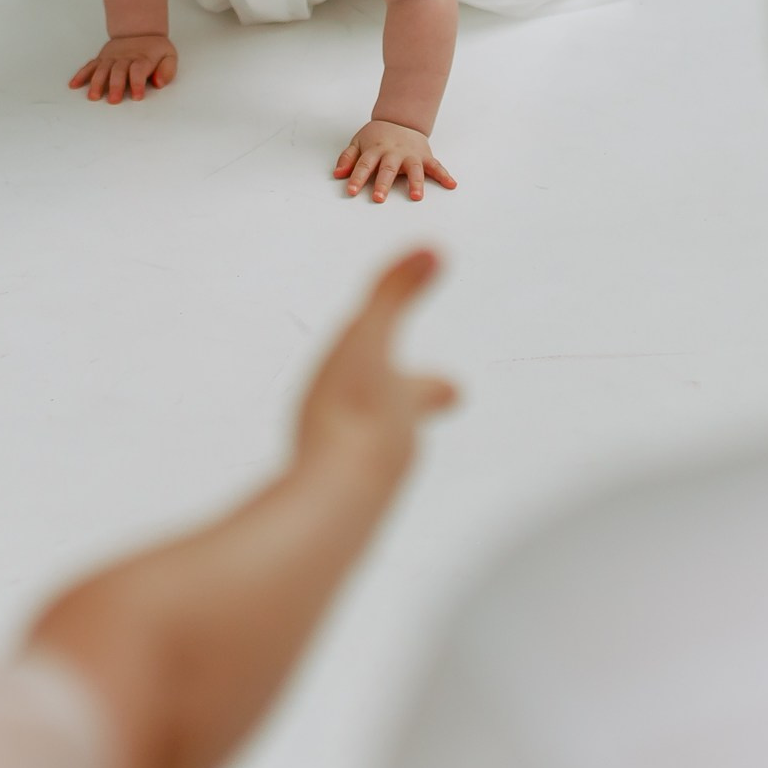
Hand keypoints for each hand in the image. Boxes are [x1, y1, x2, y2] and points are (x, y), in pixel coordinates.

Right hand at [70, 34, 177, 103]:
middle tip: (113, 101)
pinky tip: (73, 85)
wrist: (139, 31)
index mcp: (142, 59)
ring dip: (97, 83)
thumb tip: (158, 82)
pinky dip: (81, 75)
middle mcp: (125, 58)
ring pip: (102, 69)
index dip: (137, 83)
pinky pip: (90, 66)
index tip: (137, 96)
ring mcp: (111, 58)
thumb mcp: (169, 56)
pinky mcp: (102, 59)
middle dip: (115, 86)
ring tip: (93, 96)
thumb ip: (167, 70)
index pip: (139, 70)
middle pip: (118, 71)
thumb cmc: (155, 50)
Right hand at [294, 249, 456, 483]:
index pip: (430, 389)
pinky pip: (334, 498)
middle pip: (405, 434)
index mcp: (404, 404)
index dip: (436, 385)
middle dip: (403, 424)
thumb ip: (393, 295)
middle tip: (407, 422)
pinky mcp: (334, 519)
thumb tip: (434, 248)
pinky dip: (329, 489)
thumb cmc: (349, 414)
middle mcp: (396, 450)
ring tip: (345, 457)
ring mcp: (369, 489)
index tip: (454, 386)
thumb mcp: (366, 340)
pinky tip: (313, 496)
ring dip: (361, 457)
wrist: (332, 503)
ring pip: (370, 469)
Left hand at [334, 119, 456, 201]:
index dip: (357, 178)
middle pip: (388, 169)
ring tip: (416, 196)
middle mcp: (394, 153)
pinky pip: (436, 166)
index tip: (351, 192)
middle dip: (383, 183)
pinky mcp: (425, 157)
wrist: (400, 119)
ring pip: (414, 169)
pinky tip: (451, 184)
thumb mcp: (358, 142)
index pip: (364, 165)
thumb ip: (348, 158)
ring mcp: (411, 155)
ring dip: (415, 182)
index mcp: (375, 150)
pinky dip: (444, 175)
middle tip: (379, 198)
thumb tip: (338, 174)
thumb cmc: (377, 136)